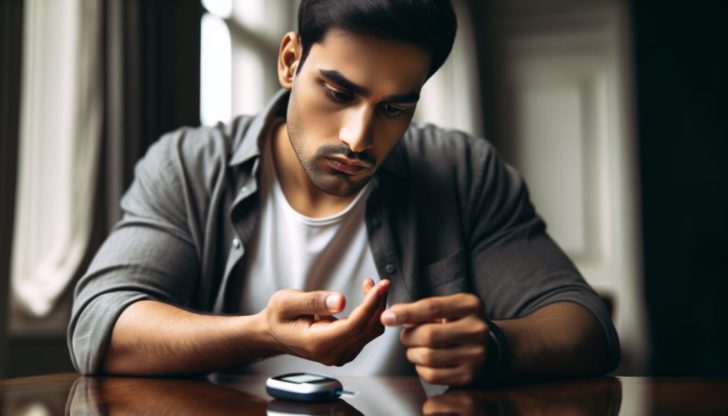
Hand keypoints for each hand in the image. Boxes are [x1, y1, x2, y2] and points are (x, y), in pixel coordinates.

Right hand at [263, 279, 388, 365]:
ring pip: (370, 331)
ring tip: (371, 285)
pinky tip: (366, 298)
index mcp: (317, 343)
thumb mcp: (287, 302)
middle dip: (377, 303)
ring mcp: (339, 354)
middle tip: (381, 282)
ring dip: (376, 308)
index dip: (370, 305)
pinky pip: (365, 333)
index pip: (354, 326)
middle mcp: (331, 353)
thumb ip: (314, 301)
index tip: (379, 286)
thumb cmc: (278, 316)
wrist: (272, 333)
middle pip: (367, 329)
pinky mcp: (345, 350)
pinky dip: (370, 315)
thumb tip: (341, 301)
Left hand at [381, 293, 487, 384]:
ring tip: (415, 349)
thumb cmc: (455, 322)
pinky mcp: (469, 375)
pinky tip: (424, 362)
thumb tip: (390, 316)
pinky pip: (432, 375)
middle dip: (408, 336)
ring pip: (428, 357)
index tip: (386, 317)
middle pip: (428, 334)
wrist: (484, 346)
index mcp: (470, 305)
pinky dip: (420, 369)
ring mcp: (476, 354)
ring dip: (412, 353)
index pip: (432, 307)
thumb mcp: (445, 308)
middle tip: (406, 336)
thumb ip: (420, 309)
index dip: (406, 313)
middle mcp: (477, 329)